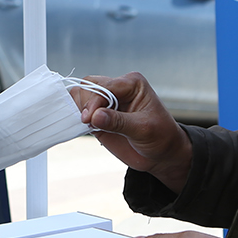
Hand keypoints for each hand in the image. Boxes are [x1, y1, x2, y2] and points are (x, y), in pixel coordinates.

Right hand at [71, 72, 191, 191]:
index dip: (94, 101)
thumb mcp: (143, 129)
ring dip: (79, 109)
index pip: (104, 86)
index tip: (89, 119)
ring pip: (81, 95)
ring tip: (87, 125)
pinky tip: (82, 127)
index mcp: (131, 83)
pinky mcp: (99, 116)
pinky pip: (80, 110)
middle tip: (88, 122)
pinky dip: (76, 117)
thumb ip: (118, 122)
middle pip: (89, 86)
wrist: (161, 154)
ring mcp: (106, 102)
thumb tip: (94, 116)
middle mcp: (117, 89)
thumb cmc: (160, 137)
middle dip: (85, 104)